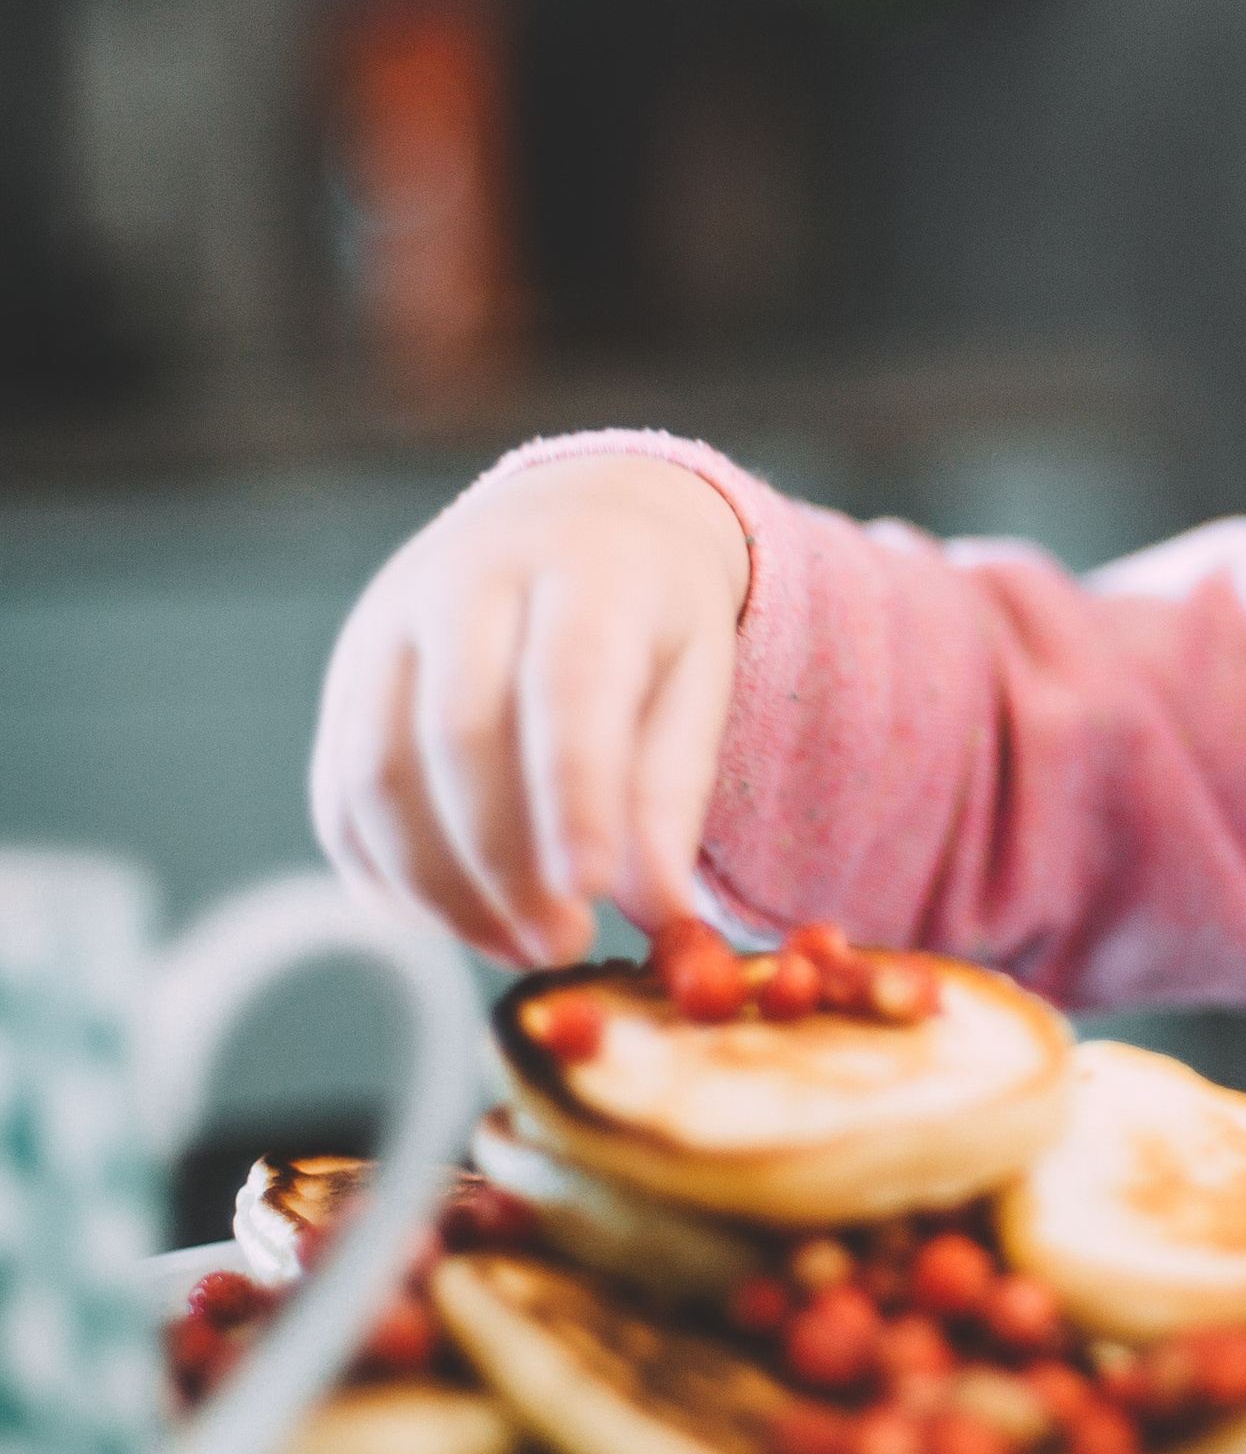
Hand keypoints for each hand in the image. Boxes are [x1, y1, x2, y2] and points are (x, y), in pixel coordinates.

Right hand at [311, 455, 751, 965]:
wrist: (576, 510)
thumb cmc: (650, 610)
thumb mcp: (697, 674)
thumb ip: (673, 789)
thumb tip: (661, 918)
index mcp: (583, 565)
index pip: (566, 683)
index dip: (573, 796)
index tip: (592, 894)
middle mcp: (468, 579)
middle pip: (457, 733)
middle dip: (504, 862)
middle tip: (560, 944)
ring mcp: (388, 624)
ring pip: (378, 772)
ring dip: (438, 886)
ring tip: (514, 944)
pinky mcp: (345, 676)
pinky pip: (339, 795)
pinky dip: (385, 877)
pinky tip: (451, 918)